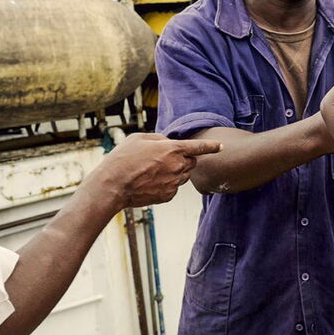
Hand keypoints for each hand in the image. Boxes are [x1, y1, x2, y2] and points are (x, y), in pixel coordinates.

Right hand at [99, 133, 222, 206]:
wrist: (113, 185)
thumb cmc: (123, 159)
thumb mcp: (139, 138)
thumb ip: (159, 138)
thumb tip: (167, 142)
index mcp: (173, 149)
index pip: (199, 147)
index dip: (210, 146)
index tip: (220, 146)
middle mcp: (178, 166)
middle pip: (191, 162)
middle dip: (183, 160)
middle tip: (163, 160)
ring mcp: (174, 182)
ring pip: (183, 176)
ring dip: (174, 172)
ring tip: (152, 172)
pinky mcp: (169, 195)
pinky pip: (174, 188)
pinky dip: (166, 185)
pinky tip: (150, 183)